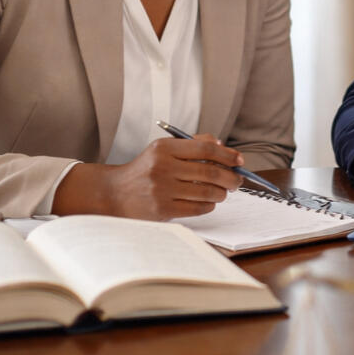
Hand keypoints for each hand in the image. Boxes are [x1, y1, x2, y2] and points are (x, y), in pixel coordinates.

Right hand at [55, 135, 243, 220]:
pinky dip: (209, 205)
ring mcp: (161, 190)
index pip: (206, 148)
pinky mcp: (162, 210)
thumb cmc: (145, 170)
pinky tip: (209, 203)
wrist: (114, 193)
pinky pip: (197, 208)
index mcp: (164, 148)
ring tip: (223, 192)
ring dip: (222, 193)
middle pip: (210, 171)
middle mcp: (162, 167)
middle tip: (237, 181)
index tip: (239, 161)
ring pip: (207, 191)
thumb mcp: (163, 150)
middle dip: (230, 177)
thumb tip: (222, 145)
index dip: (227, 155)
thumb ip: (192, 144)